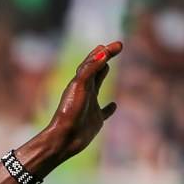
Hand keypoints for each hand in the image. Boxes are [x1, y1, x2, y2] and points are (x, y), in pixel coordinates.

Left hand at [43, 40, 122, 162]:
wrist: (64, 138)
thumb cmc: (70, 112)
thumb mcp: (80, 86)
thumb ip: (90, 69)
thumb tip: (103, 52)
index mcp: (80, 82)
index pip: (93, 61)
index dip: (105, 52)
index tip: (119, 45)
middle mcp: (84, 92)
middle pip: (95, 70)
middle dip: (104, 58)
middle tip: (115, 48)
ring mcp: (89, 105)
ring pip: (97, 86)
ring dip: (102, 76)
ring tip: (107, 67)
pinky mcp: (94, 120)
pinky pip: (104, 112)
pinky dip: (109, 108)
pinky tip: (114, 105)